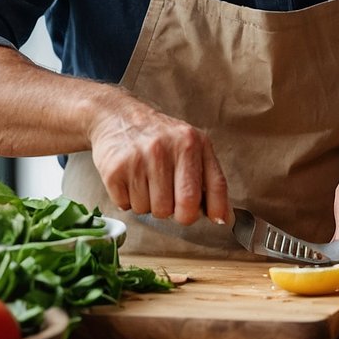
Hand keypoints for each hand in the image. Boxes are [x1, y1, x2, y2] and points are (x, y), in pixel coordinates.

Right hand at [88, 91, 228, 226]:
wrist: (117, 118)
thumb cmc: (160, 138)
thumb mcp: (192, 145)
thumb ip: (210, 178)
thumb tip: (224, 218)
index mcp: (192, 142)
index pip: (214, 185)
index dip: (216, 209)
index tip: (216, 221)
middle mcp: (167, 148)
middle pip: (183, 207)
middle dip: (178, 213)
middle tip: (170, 200)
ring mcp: (140, 159)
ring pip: (152, 211)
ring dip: (149, 205)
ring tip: (146, 182)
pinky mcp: (115, 170)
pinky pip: (127, 207)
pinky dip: (128, 201)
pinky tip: (130, 180)